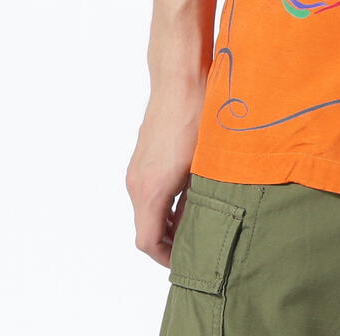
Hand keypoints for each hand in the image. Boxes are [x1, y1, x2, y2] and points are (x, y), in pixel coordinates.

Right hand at [125, 77, 203, 266]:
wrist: (180, 79)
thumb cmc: (195, 119)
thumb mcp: (203, 167)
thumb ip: (198, 202)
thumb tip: (200, 226)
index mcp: (150, 191)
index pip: (147, 242)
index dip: (166, 258)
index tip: (185, 261)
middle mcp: (136, 182)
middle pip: (146, 227)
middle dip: (169, 240)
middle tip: (197, 243)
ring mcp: (137, 168)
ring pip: (147, 208)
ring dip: (168, 219)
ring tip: (198, 219)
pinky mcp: (142, 155)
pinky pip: (148, 189)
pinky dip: (164, 201)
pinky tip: (191, 192)